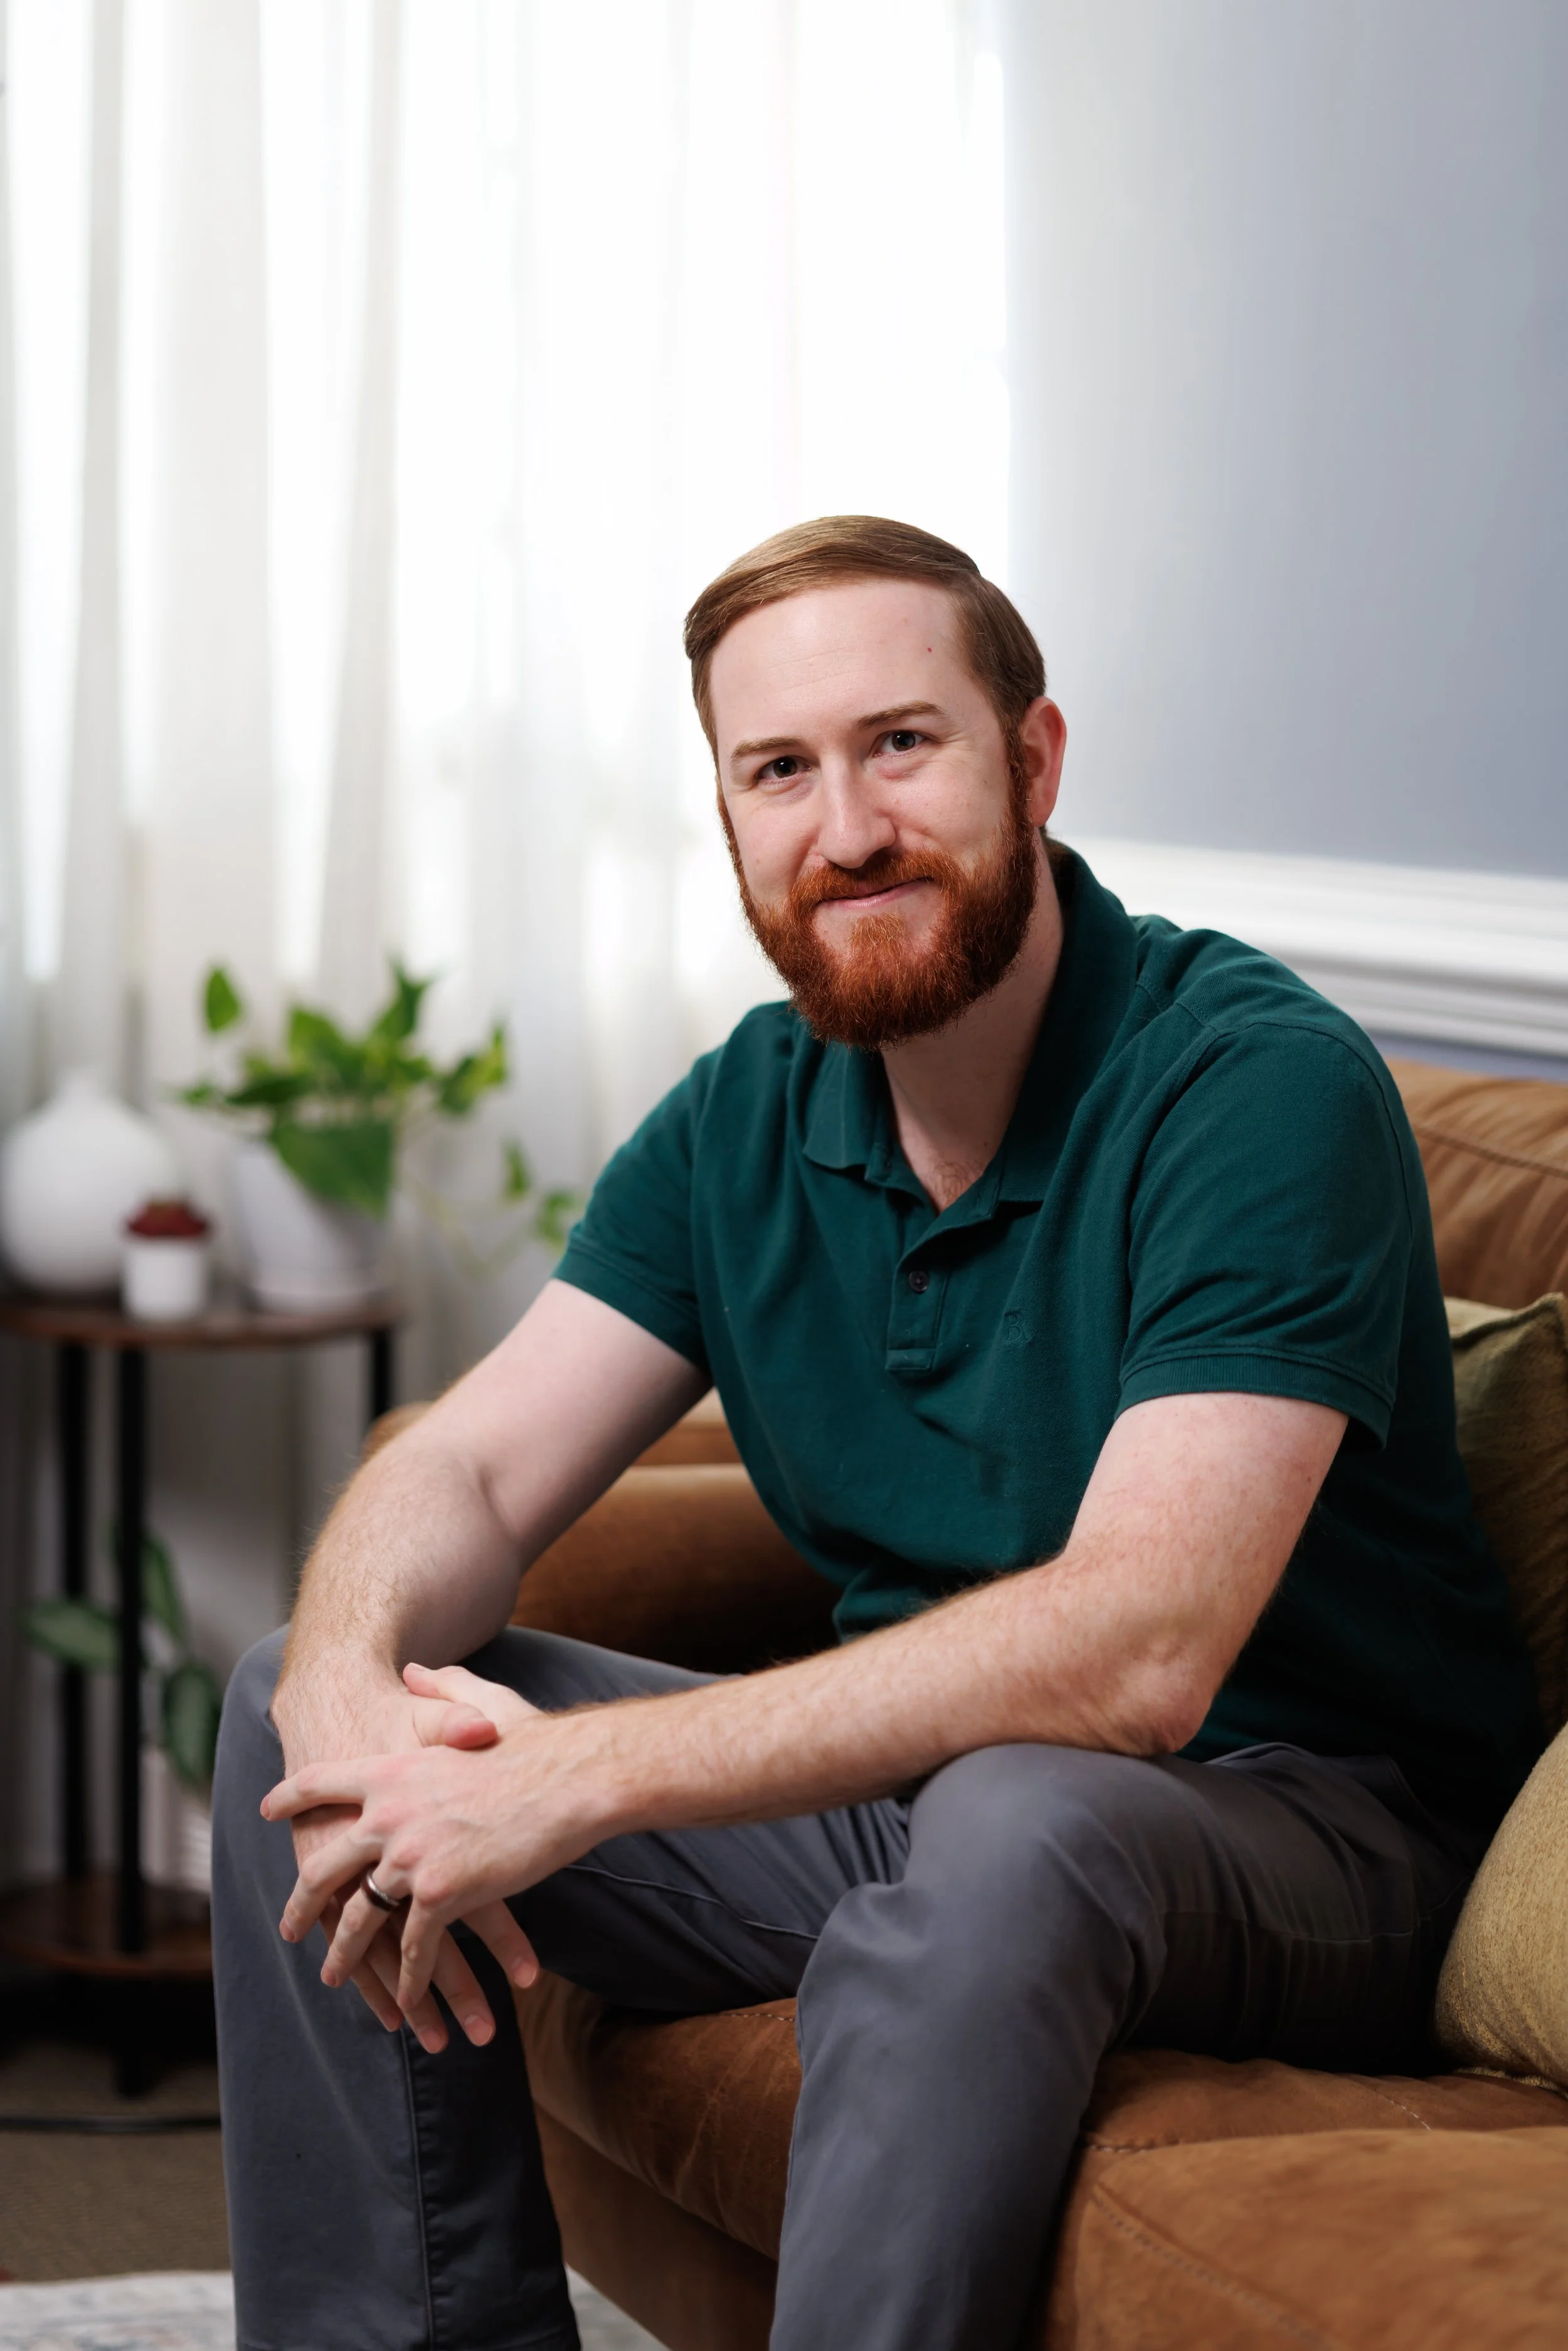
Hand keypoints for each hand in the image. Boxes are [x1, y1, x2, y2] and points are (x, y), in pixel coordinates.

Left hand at [264, 1695, 603, 2022]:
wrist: (569, 1777)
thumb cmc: (531, 1739)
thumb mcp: (475, 1702)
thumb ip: (438, 1689)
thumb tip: (415, 1670)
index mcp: (391, 1768)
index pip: (320, 1783)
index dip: (289, 1798)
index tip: (265, 1811)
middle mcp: (388, 1814)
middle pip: (324, 1868)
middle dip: (302, 1903)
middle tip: (289, 1927)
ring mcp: (412, 1858)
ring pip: (360, 1919)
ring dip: (346, 1954)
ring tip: (334, 1975)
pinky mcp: (443, 1895)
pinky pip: (412, 1947)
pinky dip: (407, 1977)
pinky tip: (403, 1998)